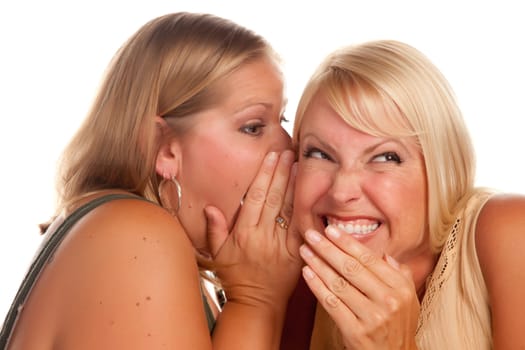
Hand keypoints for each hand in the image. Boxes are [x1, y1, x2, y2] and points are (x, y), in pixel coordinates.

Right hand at [205, 150, 301, 308]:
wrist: (257, 303)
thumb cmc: (236, 277)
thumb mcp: (218, 254)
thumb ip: (215, 230)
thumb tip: (211, 207)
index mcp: (244, 233)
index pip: (255, 197)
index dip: (264, 175)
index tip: (270, 157)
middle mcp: (263, 235)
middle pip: (273, 198)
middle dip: (281, 172)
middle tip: (288, 152)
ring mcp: (282, 244)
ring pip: (288, 209)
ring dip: (294, 185)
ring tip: (299, 164)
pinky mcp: (296, 252)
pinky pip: (301, 227)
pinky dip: (305, 209)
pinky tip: (309, 193)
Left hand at [300, 225, 418, 349]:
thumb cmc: (398, 326)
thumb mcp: (409, 299)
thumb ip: (399, 275)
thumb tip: (384, 255)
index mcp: (400, 287)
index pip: (369, 259)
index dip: (347, 242)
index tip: (330, 230)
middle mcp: (388, 300)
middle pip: (351, 268)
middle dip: (328, 248)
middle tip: (311, 234)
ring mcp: (372, 317)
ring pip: (338, 284)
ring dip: (318, 264)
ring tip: (305, 251)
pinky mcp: (356, 332)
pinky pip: (331, 303)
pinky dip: (317, 286)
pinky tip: (307, 273)